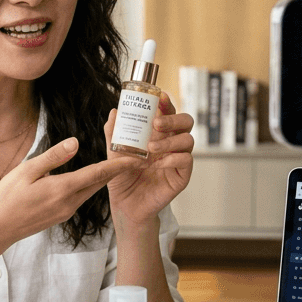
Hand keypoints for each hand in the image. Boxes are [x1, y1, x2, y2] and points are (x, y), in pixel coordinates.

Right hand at [0, 137, 140, 247]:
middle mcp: (70, 202)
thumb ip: (54, 157)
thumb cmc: (7, 197)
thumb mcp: (27, 171)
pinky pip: (81, 197)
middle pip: (99, 183)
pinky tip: (90, 178)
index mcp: (63, 188)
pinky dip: (90, 186)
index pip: (98, 173)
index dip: (119, 165)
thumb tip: (76, 142)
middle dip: (117, 170)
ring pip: (91, 190)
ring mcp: (66, 211)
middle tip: (134, 157)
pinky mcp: (60, 215)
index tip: (137, 158)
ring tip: (117, 165)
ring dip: (104, 178)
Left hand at [105, 92, 193, 226]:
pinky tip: (158, 163)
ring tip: (151, 148)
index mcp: (158, 134)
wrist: (125, 204)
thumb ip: (114, 133)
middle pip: (186, 122)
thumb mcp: (114, 153)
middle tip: (156, 123)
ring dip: (170, 141)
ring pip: (188, 140)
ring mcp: (178, 159)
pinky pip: (186, 161)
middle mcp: (171, 144)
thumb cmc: (122, 177)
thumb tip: (114, 112)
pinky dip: (173, 159)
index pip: (168, 113)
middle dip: (173, 119)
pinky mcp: (181, 176)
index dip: (167, 103)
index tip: (160, 97)